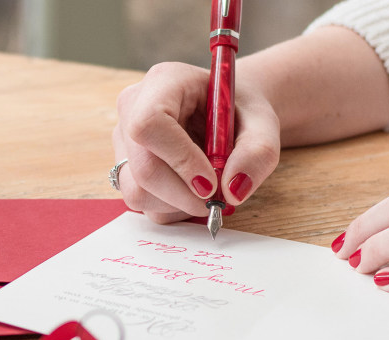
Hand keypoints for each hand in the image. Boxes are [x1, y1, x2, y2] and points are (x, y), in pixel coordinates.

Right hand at [112, 62, 279, 223]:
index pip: (150, 123)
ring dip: (179, 204)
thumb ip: (257, 153)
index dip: (180, 159)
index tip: (211, 182)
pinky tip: (193, 192)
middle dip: (185, 194)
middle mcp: (133, 109)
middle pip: (143, 167)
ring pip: (137, 192)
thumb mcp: (264, 125)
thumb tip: (233, 191)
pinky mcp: (126, 167)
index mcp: (165, 82)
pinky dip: (173, 209)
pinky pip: (143, 203)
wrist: (231, 114)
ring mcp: (125, 141)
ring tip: (209, 191)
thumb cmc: (243, 113)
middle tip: (219, 199)